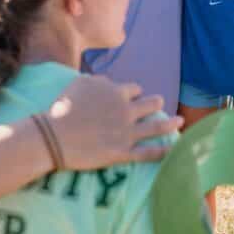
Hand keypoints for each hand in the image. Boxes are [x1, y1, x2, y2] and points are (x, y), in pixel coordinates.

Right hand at [46, 75, 182, 169]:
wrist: (52, 136)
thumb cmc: (61, 108)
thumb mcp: (79, 84)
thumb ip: (97, 81)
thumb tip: (107, 82)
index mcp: (116, 91)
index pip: (135, 89)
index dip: (134, 94)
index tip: (133, 98)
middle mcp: (126, 110)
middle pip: (152, 103)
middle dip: (156, 103)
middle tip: (158, 105)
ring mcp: (126, 132)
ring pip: (157, 126)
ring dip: (172, 123)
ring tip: (180, 121)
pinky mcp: (123, 152)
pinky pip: (149, 153)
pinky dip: (164, 152)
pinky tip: (175, 150)